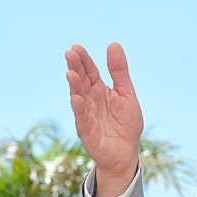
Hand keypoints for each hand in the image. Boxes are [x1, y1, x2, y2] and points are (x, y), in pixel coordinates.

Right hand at [65, 43, 144, 196]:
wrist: (126, 153)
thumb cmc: (126, 124)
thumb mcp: (126, 94)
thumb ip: (119, 72)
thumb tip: (113, 44)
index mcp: (99, 90)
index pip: (89, 71)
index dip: (83, 60)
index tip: (76, 47)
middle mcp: (89, 100)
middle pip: (81, 81)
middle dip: (75, 68)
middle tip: (70, 54)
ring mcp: (86, 115)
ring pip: (78, 97)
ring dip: (74, 86)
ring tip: (71, 73)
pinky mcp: (87, 131)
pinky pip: (82, 118)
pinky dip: (79, 108)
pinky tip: (76, 98)